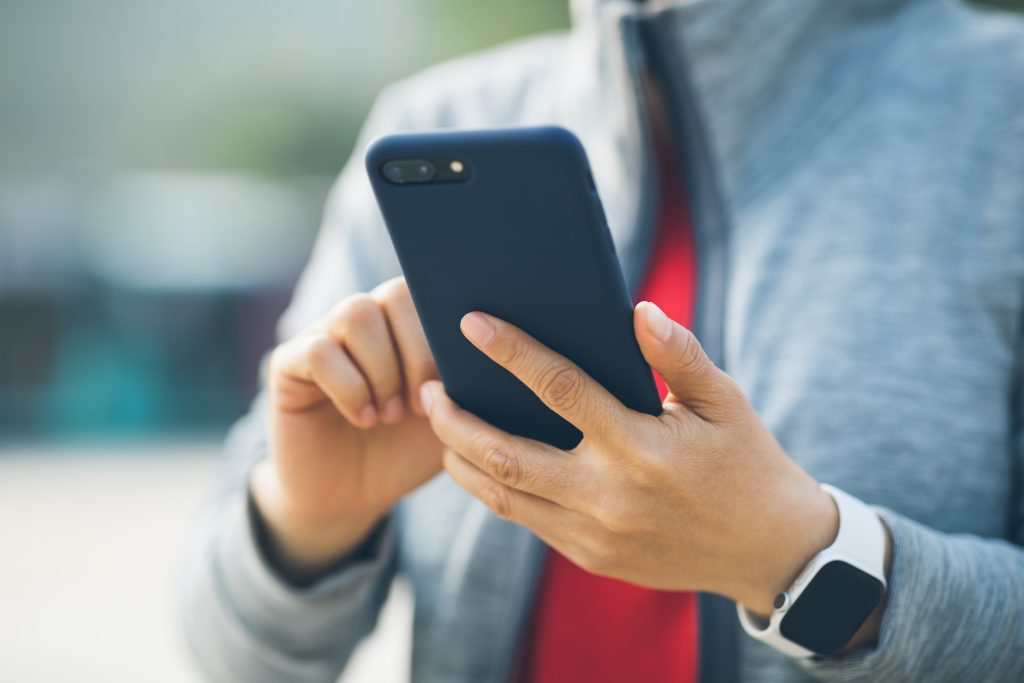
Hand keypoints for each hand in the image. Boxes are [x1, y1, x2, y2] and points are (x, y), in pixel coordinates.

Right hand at [252, 277, 443, 579]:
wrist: (351, 498)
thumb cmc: (404, 453)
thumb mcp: (448, 418)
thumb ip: (465, 380)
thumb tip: (487, 347)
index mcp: (404, 325)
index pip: (428, 291)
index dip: (444, 334)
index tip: (452, 385)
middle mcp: (364, 321)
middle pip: (394, 295)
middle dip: (418, 353)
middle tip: (421, 407)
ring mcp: (323, 336)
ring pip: (356, 313)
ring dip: (383, 369)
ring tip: (391, 414)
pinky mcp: (288, 364)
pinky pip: (319, 350)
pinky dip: (350, 388)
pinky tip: (364, 419)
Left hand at [420, 301, 838, 616]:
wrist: (769, 551)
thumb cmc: (745, 463)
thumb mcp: (725, 402)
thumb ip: (679, 356)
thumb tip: (638, 310)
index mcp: (642, 447)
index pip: (560, 389)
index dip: (512, 352)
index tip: (472, 324)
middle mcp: (610, 495)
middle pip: (506, 456)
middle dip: (455, 421)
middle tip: (429, 390)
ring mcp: (596, 535)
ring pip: (504, 498)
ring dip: (461, 460)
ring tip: (440, 427)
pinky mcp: (592, 558)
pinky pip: (527, 521)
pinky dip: (496, 490)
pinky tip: (481, 463)